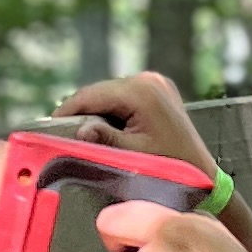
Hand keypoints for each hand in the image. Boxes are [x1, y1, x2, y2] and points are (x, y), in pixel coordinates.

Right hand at [54, 70, 218, 184]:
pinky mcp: (157, 89)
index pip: (92, 95)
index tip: (48, 127)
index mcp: (141, 91)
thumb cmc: (171, 167)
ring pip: (109, 95)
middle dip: (81, 113)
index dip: (67, 111)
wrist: (203, 172)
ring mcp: (154, 82)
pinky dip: (111, 112)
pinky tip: (105, 131)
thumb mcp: (133, 156)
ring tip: (83, 135)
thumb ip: (103, 140)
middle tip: (62, 135)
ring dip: (96, 113)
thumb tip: (77, 131)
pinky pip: (123, 97)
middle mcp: (148, 79)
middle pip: (99, 92)